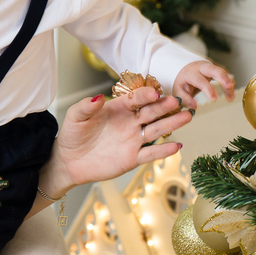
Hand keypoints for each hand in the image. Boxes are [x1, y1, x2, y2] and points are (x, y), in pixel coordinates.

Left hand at [46, 88, 190, 196]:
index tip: (154, 93)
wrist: (69, 161)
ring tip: (186, 116)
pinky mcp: (133, 158)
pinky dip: (164, 150)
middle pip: (151, 112)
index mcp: (118, 108)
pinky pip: (151, 153)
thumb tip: (98, 97)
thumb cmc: (72, 135)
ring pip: (156, 130)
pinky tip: (176, 145)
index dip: (145, 95)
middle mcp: (130, 122)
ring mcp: (133, 139)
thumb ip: (86, 106)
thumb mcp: (75, 117)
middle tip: (176, 101)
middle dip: (163, 106)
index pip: (135, 99)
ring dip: (171, 123)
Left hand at [172, 60, 234, 109]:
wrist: (184, 70)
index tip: (214, 99)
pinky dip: (228, 86)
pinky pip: (224, 76)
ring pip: (221, 72)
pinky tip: (230, 96)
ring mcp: (209, 68)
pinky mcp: (215, 71)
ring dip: (228, 84)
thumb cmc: (182, 82)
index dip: (208, 89)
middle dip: (222, 77)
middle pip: (213, 69)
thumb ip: (185, 99)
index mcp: (190, 73)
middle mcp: (200, 68)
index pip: (200, 80)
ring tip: (231, 97)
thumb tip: (194, 107)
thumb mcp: (178, 91)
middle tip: (229, 86)